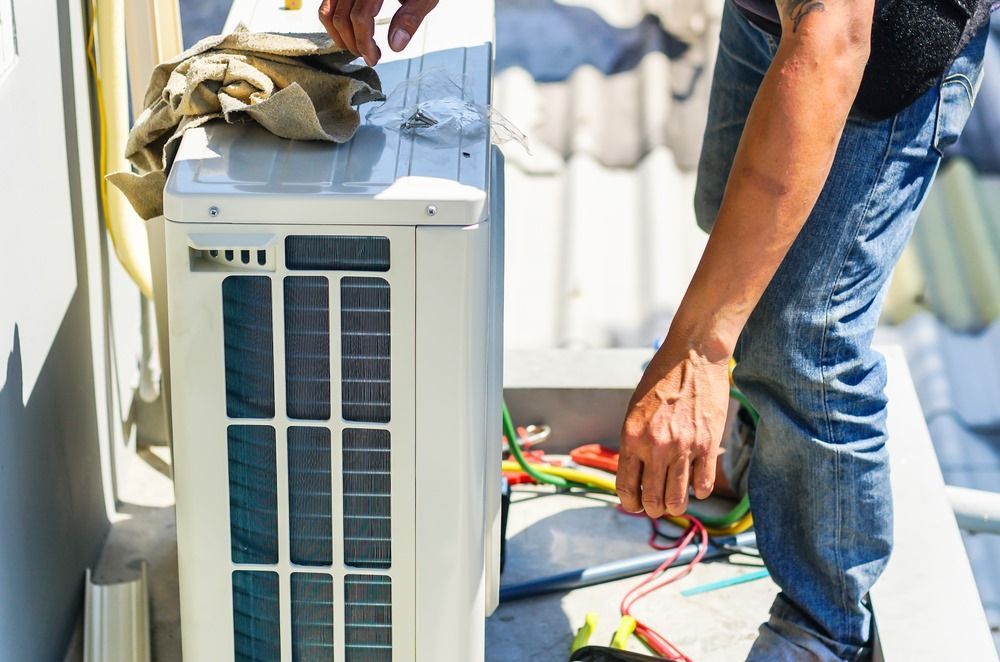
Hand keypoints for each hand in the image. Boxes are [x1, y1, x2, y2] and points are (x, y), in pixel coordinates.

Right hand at [318, 0, 437, 65]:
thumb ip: (411, 17)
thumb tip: (396, 45)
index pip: (360, 17)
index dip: (364, 43)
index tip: (373, 58)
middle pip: (342, 18)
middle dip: (353, 43)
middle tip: (367, 56)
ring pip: (328, 12)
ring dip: (339, 35)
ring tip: (356, 47)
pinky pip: (327, 3)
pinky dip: (333, 20)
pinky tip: (348, 32)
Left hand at [617, 334, 730, 517]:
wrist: (692, 356)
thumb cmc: (660, 381)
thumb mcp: (634, 412)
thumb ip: (635, 444)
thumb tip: (637, 478)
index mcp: (632, 437)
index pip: (626, 488)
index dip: (630, 503)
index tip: (635, 504)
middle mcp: (656, 446)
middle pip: (653, 501)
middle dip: (653, 509)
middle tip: (656, 505)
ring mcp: (683, 447)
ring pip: (678, 500)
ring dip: (675, 506)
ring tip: (676, 500)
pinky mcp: (707, 444)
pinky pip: (703, 484)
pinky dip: (699, 491)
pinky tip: (695, 484)